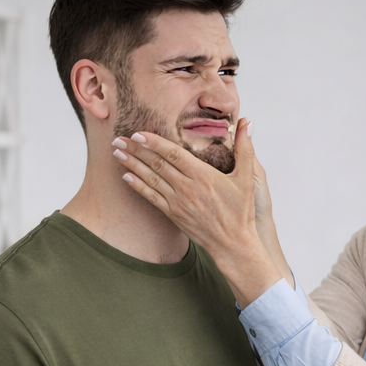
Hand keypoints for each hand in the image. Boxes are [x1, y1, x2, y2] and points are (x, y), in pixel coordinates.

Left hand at [113, 121, 281, 305]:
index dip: (153, 141)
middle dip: (135, 149)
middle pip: (156, 163)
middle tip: (118, 137)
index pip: (173, 153)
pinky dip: (137, 185)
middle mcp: (186, 187)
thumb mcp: (248, 178)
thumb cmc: (241, 211)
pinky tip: (126, 176)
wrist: (233, 244)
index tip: (138, 132)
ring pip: (150, 178)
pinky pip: (151, 197)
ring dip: (131, 164)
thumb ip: (246, 148)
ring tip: (117, 152)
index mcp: (202, 175)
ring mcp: (178, 202)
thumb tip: (247, 122)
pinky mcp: (173, 215)